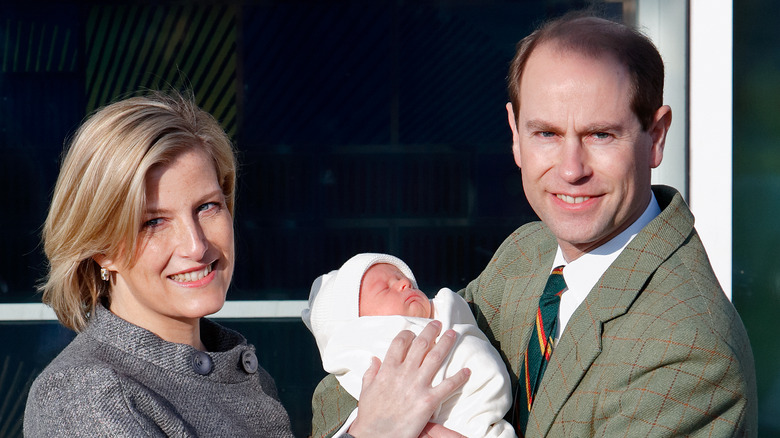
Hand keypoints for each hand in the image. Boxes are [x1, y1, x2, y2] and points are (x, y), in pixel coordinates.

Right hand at [349, 320, 470, 437]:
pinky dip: (459, 378)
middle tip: (438, 324)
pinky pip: (447, 386)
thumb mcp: (366, 391)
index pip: (399, 342)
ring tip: (453, 334)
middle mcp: (403, 373)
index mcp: (387, 369)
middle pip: (420, 345)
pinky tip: (467, 371)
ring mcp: (417, 386)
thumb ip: (371, 373)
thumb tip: (373, 359)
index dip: (409, 334)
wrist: (376, 436)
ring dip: (446, 344)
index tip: (414, 332)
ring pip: (435, 358)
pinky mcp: (428, 401)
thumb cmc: (370, 416)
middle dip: (431, 331)